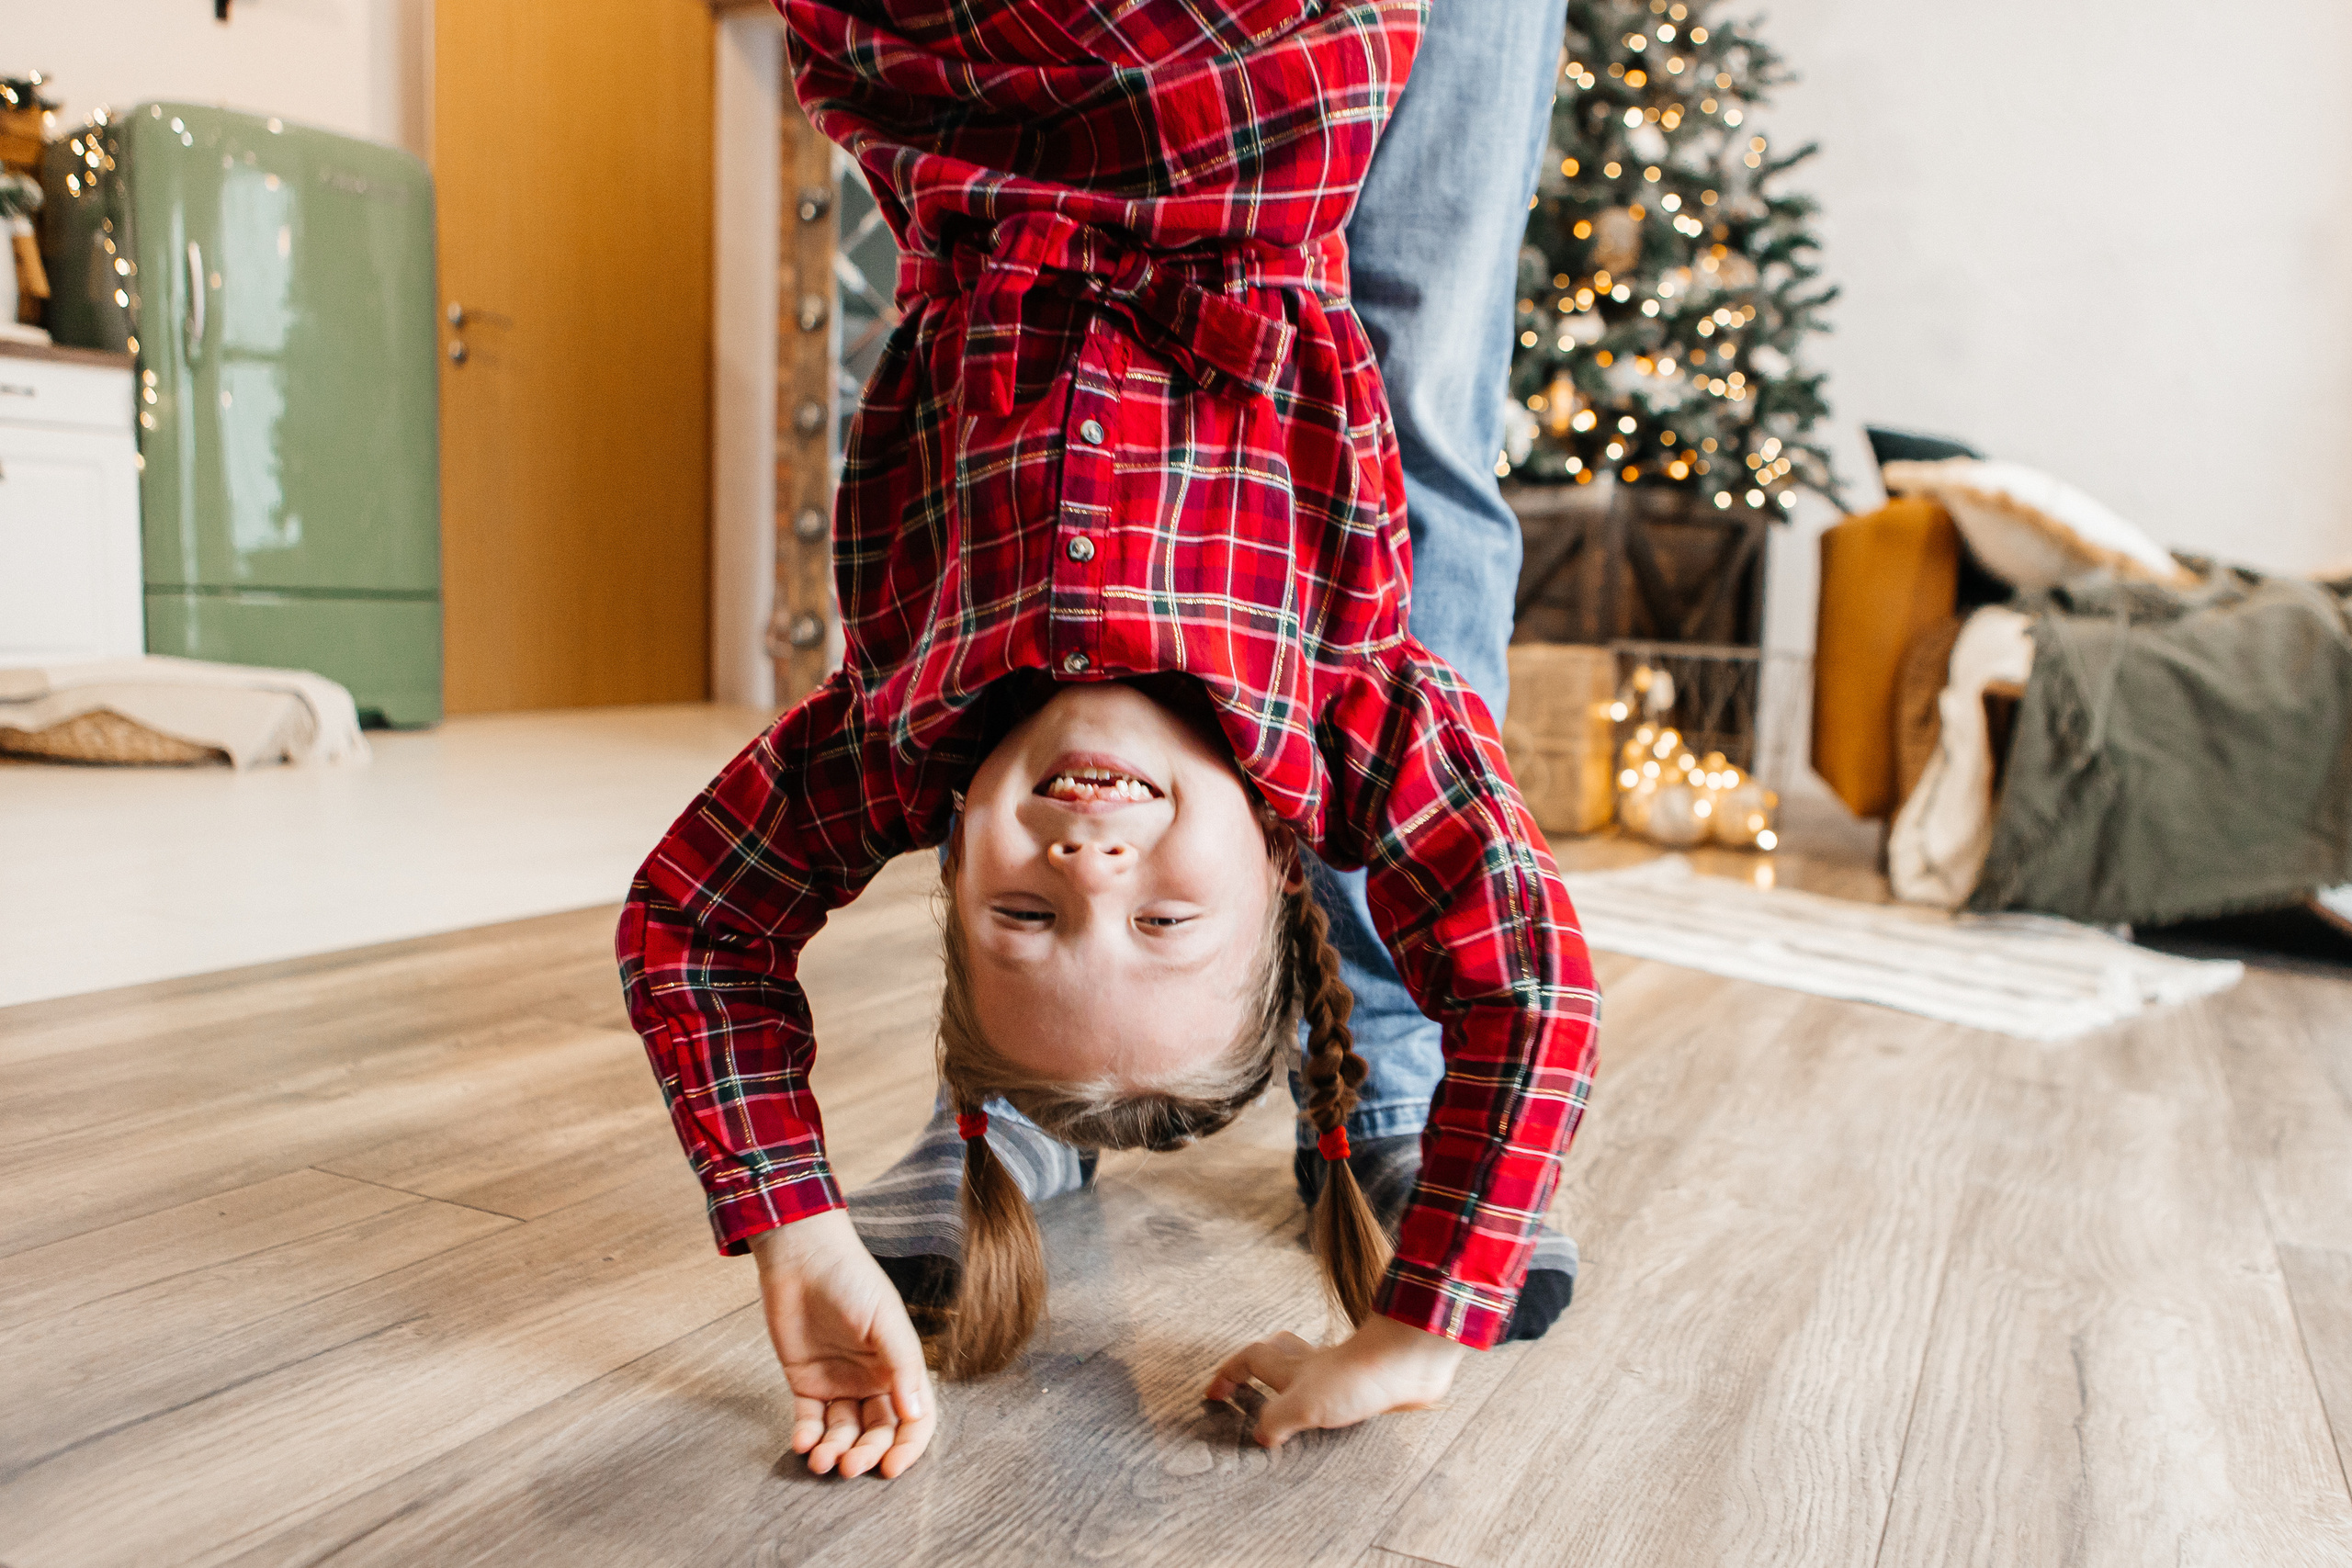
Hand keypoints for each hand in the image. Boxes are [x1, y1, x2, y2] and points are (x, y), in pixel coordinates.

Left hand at [748, 1209, 935, 1477]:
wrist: (803, 1258)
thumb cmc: (852, 1279)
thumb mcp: (886, 1320)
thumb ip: (903, 1366)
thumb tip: (915, 1413)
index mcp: (899, 1367)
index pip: (914, 1418)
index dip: (907, 1446)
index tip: (890, 1468)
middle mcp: (873, 1380)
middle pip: (877, 1432)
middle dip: (866, 1453)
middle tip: (850, 1466)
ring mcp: (839, 1384)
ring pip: (842, 1432)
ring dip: (835, 1451)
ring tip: (822, 1460)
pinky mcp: (806, 1382)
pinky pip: (809, 1420)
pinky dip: (806, 1437)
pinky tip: (802, 1444)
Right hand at [1203, 1313, 1467, 1446]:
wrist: (1409, 1365)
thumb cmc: (1356, 1378)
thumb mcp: (1303, 1405)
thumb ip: (1276, 1421)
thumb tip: (1260, 1438)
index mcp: (1292, 1367)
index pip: (1249, 1360)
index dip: (1227, 1375)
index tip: (1212, 1394)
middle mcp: (1315, 1365)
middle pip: (1278, 1351)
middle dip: (1260, 1362)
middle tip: (1250, 1381)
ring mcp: (1343, 1373)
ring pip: (1310, 1369)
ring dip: (1296, 1380)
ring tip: (1289, 1405)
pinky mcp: (1368, 1386)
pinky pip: (1341, 1391)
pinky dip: (1331, 1401)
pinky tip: (1336, 1419)